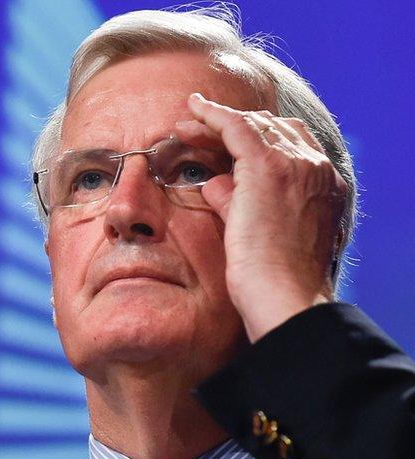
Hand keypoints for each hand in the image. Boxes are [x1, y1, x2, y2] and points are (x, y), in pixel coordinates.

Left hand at [177, 93, 347, 341]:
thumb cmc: (272, 280)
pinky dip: (213, 114)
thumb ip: (237, 203)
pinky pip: (235, 127)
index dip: (254, 138)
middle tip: (196, 128)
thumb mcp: (255, 232)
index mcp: (324, 187)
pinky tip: (193, 108)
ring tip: (187, 122)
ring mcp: (295, 165)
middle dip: (234, 126)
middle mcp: (316, 169)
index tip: (224, 142)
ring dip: (217, 121)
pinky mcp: (267, 167)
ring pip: (252, 126)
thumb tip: (213, 184)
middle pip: (272, 130)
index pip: (290, 146)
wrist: (284, 297)